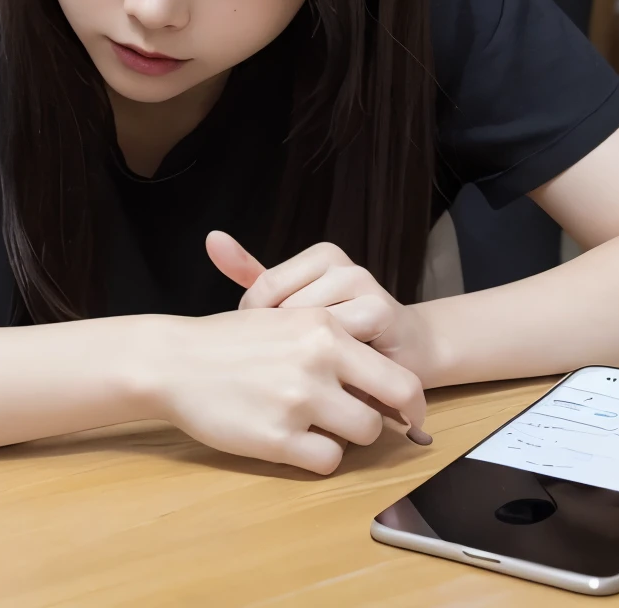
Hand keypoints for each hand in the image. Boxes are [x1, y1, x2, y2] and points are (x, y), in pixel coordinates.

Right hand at [151, 304, 426, 475]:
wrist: (176, 361)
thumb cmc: (230, 339)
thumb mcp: (284, 315)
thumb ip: (332, 336)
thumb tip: (375, 364)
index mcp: (324, 325)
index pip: (395, 364)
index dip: (408, 393)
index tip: (405, 407)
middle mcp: (320, 359)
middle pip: (396, 399)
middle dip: (396, 416)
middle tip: (390, 426)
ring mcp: (301, 401)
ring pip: (365, 433)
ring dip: (351, 435)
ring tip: (325, 425)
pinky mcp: (279, 439)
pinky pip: (328, 461)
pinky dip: (320, 457)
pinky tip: (299, 441)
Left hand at [208, 231, 428, 412]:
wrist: (406, 353)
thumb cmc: (343, 334)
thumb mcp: (295, 304)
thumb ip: (254, 274)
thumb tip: (212, 238)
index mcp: (320, 256)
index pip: (266, 287)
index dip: (259, 326)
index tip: (268, 350)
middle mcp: (343, 264)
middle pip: (288, 309)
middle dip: (283, 346)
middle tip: (289, 370)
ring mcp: (364, 284)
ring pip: (311, 326)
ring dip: (309, 359)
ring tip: (312, 375)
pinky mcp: (381, 312)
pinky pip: (339, 342)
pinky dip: (334, 367)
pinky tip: (336, 380)